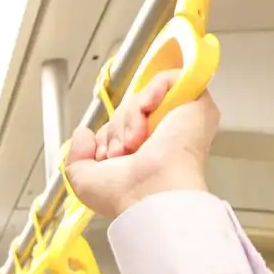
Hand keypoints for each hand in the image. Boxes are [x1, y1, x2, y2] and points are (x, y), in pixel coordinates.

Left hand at [65, 69, 217, 217]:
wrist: (150, 194)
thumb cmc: (124, 194)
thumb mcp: (84, 179)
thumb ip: (76, 156)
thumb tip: (83, 133)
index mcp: (144, 153)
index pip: (120, 125)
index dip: (107, 135)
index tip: (106, 157)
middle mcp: (164, 136)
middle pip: (128, 109)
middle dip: (115, 130)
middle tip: (121, 153)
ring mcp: (181, 119)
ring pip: (141, 97)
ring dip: (128, 120)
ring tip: (134, 145)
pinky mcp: (197, 104)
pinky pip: (166, 79)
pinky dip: (149, 96)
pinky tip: (146, 123)